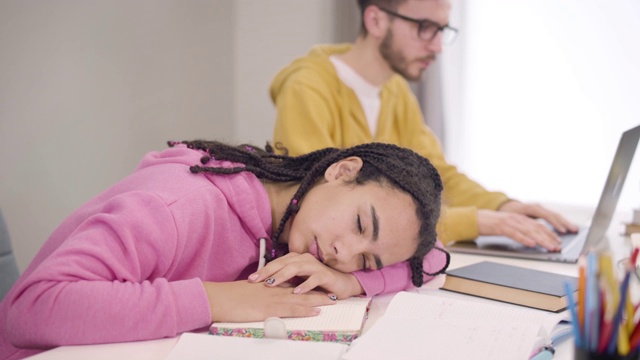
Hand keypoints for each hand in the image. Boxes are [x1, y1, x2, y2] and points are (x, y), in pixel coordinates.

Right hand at [202, 280, 334, 322]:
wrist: (219, 298)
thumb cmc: (228, 296)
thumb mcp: (246, 291)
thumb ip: (258, 292)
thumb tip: (262, 295)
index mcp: (268, 285)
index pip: (290, 283)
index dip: (305, 284)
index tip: (317, 285)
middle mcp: (273, 289)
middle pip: (300, 289)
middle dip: (316, 290)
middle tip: (331, 291)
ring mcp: (273, 298)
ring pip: (300, 298)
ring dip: (317, 299)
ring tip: (332, 300)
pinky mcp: (270, 308)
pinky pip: (292, 309)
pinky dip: (305, 310)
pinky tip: (316, 311)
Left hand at [248, 252, 363, 298]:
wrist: (340, 283)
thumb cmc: (316, 282)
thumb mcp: (297, 280)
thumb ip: (285, 279)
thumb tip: (264, 284)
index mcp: (296, 259)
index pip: (277, 263)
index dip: (263, 270)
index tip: (250, 279)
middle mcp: (304, 259)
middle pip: (283, 263)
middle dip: (268, 271)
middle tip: (255, 280)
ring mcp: (315, 266)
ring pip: (296, 268)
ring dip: (282, 276)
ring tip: (271, 284)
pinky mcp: (324, 275)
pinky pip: (313, 279)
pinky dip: (304, 285)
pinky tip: (296, 291)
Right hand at [477, 201, 578, 250]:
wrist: (475, 219)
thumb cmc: (491, 224)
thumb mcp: (508, 225)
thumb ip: (519, 230)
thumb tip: (532, 240)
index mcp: (520, 218)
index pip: (539, 225)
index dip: (550, 233)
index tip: (558, 241)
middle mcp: (517, 218)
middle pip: (537, 228)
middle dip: (549, 238)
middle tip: (557, 247)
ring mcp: (509, 222)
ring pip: (528, 231)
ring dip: (541, 240)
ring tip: (549, 247)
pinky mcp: (500, 226)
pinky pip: (515, 234)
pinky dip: (524, 239)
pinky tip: (531, 244)